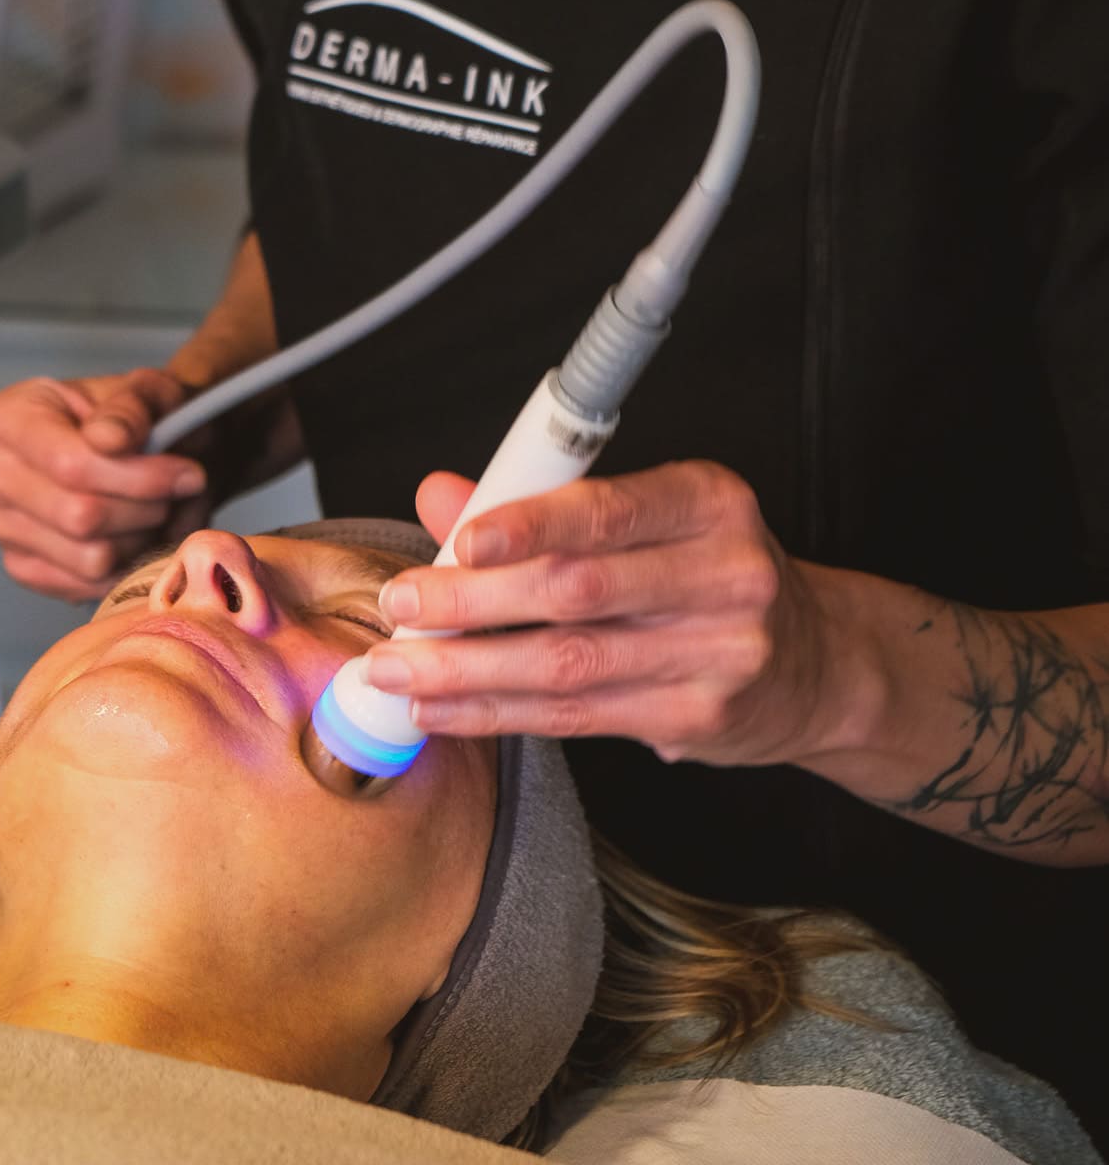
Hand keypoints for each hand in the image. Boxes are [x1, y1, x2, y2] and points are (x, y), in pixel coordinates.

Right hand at [0, 369, 207, 602]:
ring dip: (144, 539)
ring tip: (162, 509)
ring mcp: (0, 523)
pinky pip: (88, 586)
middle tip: (182, 492)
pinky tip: (140, 532)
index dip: (138, 476)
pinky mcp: (22, 566)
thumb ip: (132, 406)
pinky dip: (129, 565)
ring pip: (90, 558)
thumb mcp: (151, 392)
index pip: (71, 464)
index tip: (188, 474)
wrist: (147, 447)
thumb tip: (107, 439)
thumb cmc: (143, 416)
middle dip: (146, 509)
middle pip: (79, 517)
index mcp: (8, 415)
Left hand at [364, 464, 845, 767]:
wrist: (816, 664)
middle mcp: (725, 573)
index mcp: (709, 501)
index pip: (608, 510)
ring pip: (569, 664)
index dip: (529, 524)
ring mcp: (719, 653)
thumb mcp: (648, 519)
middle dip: (474, 600)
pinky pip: (577, 718)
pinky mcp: (698, 719)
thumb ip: (543, 504)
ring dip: (469, 668)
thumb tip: (442, 494)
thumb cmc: (707, 575)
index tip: (459, 540)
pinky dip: (498, 712)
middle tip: (400, 606)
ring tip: (398, 669)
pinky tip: (444, 706)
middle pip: (577, 590)